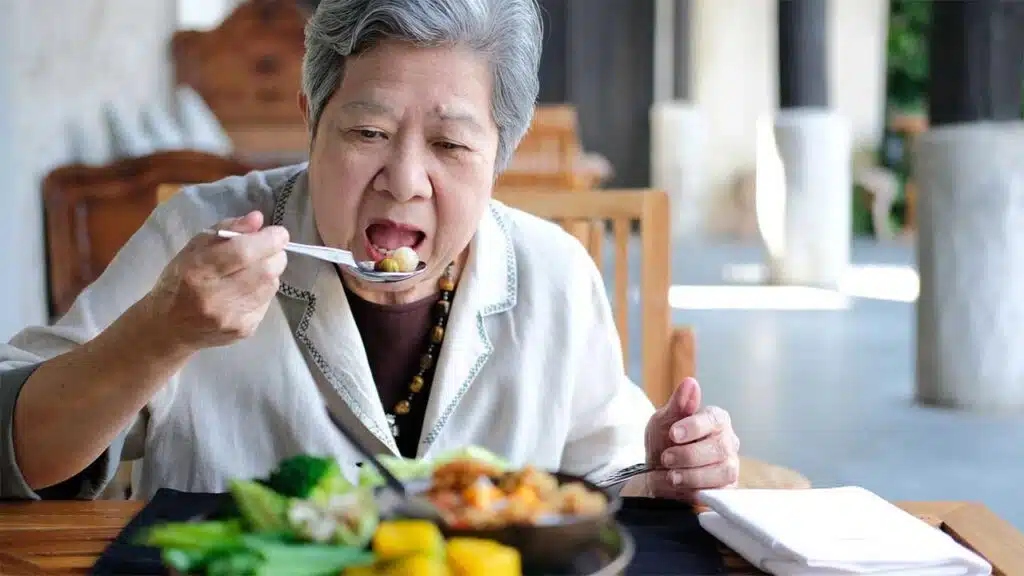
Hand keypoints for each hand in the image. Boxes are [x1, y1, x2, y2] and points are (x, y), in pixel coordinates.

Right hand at [145, 211, 288, 352]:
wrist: (169, 328)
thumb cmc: (180, 280)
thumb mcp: (194, 248)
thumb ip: (226, 229)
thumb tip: (257, 219)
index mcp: (198, 270)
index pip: (243, 252)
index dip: (268, 240)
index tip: (278, 233)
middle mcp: (215, 297)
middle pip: (266, 270)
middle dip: (275, 254)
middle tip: (268, 250)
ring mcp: (231, 317)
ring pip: (271, 285)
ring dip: (270, 272)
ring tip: (253, 270)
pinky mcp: (244, 330)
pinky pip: (267, 302)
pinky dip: (264, 291)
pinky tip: (247, 290)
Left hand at [642, 377, 739, 501]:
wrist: (657, 473)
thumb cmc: (664, 442)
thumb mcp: (663, 421)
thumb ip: (677, 404)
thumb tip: (690, 383)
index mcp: (716, 420)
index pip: (714, 419)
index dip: (694, 427)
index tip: (673, 434)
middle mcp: (728, 442)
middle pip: (720, 447)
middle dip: (689, 455)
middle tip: (666, 458)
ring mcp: (730, 466)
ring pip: (723, 471)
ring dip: (693, 475)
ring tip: (671, 476)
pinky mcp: (727, 489)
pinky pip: (720, 492)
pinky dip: (697, 490)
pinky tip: (680, 487)